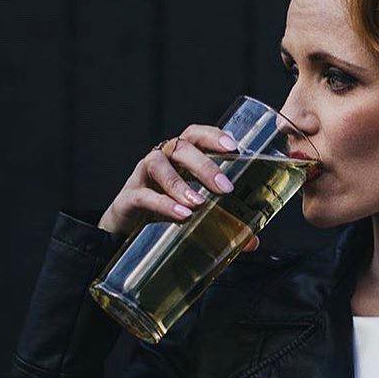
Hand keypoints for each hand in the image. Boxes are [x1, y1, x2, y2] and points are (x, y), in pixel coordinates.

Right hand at [97, 125, 259, 250]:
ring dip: (180, 183)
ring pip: (159, 164)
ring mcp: (142, 176)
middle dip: (205, 165)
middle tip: (225, 188)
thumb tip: (252, 242)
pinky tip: (180, 215)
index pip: (196, 135)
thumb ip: (223, 224)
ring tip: (198, 203)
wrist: (126, 231)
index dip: (213, 136)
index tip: (234, 147)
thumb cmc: (166, 212)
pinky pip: (144, 195)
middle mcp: (161, 158)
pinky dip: (163, 204)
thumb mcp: (196, 213)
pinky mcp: (128, 197)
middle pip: (182, 148)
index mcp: (180, 156)